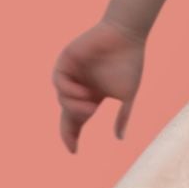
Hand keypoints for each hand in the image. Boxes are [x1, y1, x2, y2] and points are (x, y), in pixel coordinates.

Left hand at [52, 19, 145, 152]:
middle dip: (70, 127)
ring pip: (62, 99)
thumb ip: (123, 116)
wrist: (126, 36)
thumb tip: (119, 138)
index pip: (77, 119)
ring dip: (74, 106)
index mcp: (92, 95)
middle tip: (77, 134)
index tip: (73, 151)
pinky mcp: (65, 61)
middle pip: (67, 112)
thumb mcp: (127, 95)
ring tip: (90, 107)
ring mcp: (71, 74)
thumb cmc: (129, 63)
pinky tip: (83, 92)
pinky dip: (68, 90)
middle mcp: (79, 86)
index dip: (73, 135)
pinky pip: (59, 81)